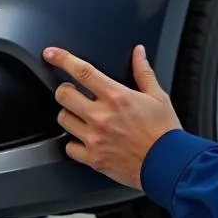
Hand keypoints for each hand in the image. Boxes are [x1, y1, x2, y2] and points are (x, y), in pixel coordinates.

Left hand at [44, 44, 182, 190]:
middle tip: (72, 91)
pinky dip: (74, 142)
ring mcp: (94, 138)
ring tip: (82, 115)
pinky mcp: (93, 159)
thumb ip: (143, 72)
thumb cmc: (164, 132)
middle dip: (64, 89)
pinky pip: (69, 147)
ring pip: (63, 119)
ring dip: (69, 114)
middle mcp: (102, 116)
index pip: (82, 71)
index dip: (62, 59)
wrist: (167, 164)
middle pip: (63, 95)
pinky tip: (86, 138)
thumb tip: (138, 53)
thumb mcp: (158, 96)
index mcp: (117, 97)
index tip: (51, 54)